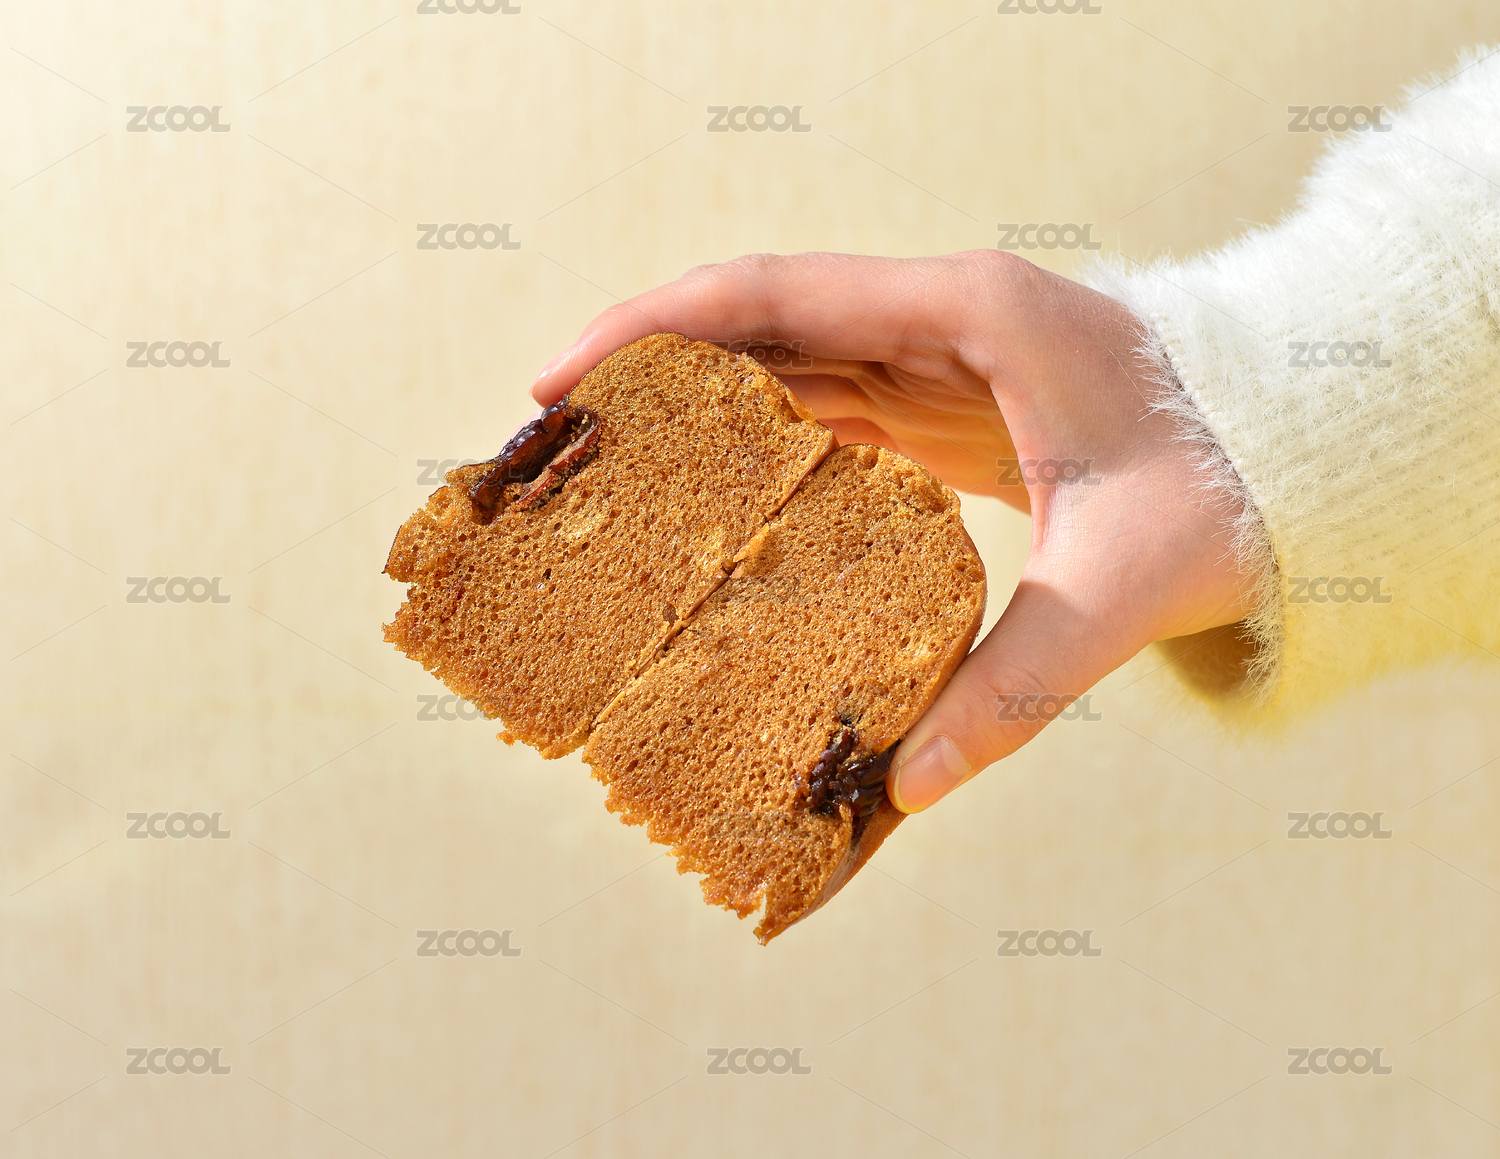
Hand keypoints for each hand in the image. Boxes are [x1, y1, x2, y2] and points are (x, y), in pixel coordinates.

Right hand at [532, 252, 1256, 812]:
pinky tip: (704, 493)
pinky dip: (753, 438)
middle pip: (755, 320)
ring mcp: (938, 356)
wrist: (1295, 452)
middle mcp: (938, 316)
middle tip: (556, 443)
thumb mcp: (1124, 588)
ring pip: (781, 359)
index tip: (562, 381)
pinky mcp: (944, 404)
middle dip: (646, 371)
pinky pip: (823, 404)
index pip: (772, 295)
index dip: (653, 330)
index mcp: (968, 313)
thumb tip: (906, 793)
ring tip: (606, 470)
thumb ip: (1016, 689)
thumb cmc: (1225, 487)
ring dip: (691, 405)